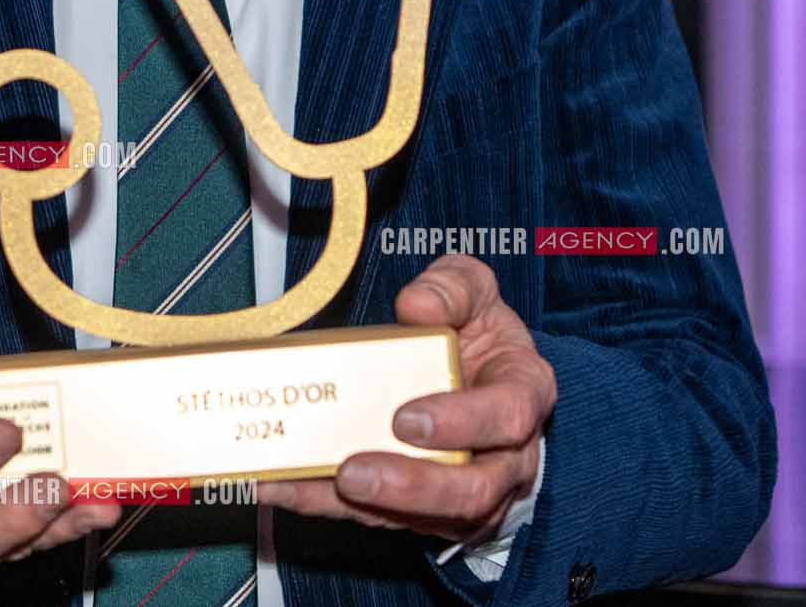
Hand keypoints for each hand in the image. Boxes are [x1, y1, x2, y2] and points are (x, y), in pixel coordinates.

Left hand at [258, 255, 552, 545]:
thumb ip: (450, 287)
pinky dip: (328, 504)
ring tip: (304, 484)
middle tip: (353, 473)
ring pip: (428, 517)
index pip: (506, 417)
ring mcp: (470, 492)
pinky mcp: (428, 510)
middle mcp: (506, 455)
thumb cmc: (478, 332)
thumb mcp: (473, 290)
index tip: (406, 419)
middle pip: (473, 491)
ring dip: (364, 506)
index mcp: (522, 393)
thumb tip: (416, 304)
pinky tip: (282, 486)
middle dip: (410, 487)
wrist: (481, 371)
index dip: (460, 424)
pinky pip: (382, 517)